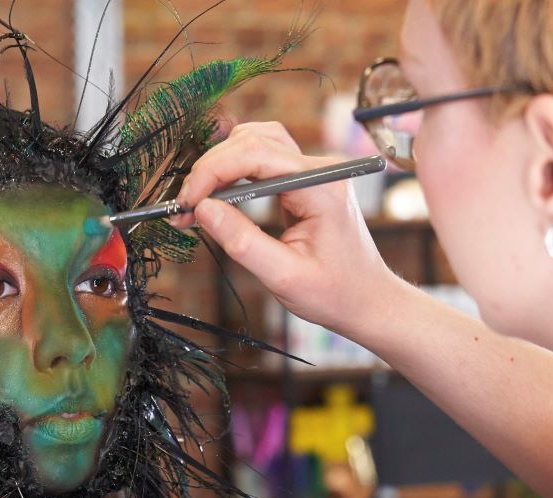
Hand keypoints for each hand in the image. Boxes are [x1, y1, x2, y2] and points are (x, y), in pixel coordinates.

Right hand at [176, 122, 401, 336]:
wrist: (369, 301)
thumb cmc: (335, 294)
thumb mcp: (284, 278)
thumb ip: (243, 242)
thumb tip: (203, 210)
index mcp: (321, 188)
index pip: (256, 155)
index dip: (213, 172)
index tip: (187, 203)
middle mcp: (320, 170)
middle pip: (253, 140)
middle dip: (211, 168)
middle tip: (184, 207)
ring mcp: (314, 172)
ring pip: (257, 142)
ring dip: (222, 164)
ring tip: (198, 201)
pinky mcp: (305, 181)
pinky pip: (264, 160)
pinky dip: (235, 171)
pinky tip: (218, 197)